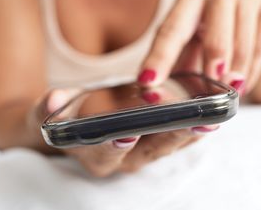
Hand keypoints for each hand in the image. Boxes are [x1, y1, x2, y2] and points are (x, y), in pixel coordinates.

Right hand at [40, 88, 217, 176]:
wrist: (73, 126)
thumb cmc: (62, 118)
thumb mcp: (47, 112)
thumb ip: (48, 109)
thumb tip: (51, 100)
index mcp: (92, 155)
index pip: (104, 154)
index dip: (115, 145)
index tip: (128, 134)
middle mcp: (121, 160)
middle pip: (148, 152)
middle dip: (172, 138)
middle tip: (197, 123)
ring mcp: (140, 153)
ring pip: (169, 146)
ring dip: (191, 133)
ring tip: (213, 117)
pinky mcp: (154, 142)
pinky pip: (176, 137)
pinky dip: (193, 126)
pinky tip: (210, 112)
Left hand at [138, 0, 260, 94]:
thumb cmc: (212, 7)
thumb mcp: (190, 23)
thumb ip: (178, 53)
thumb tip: (162, 90)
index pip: (172, 31)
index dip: (159, 58)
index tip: (148, 81)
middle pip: (216, 43)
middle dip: (211, 73)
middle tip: (208, 94)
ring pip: (243, 50)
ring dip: (234, 79)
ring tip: (228, 92)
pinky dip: (251, 73)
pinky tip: (243, 82)